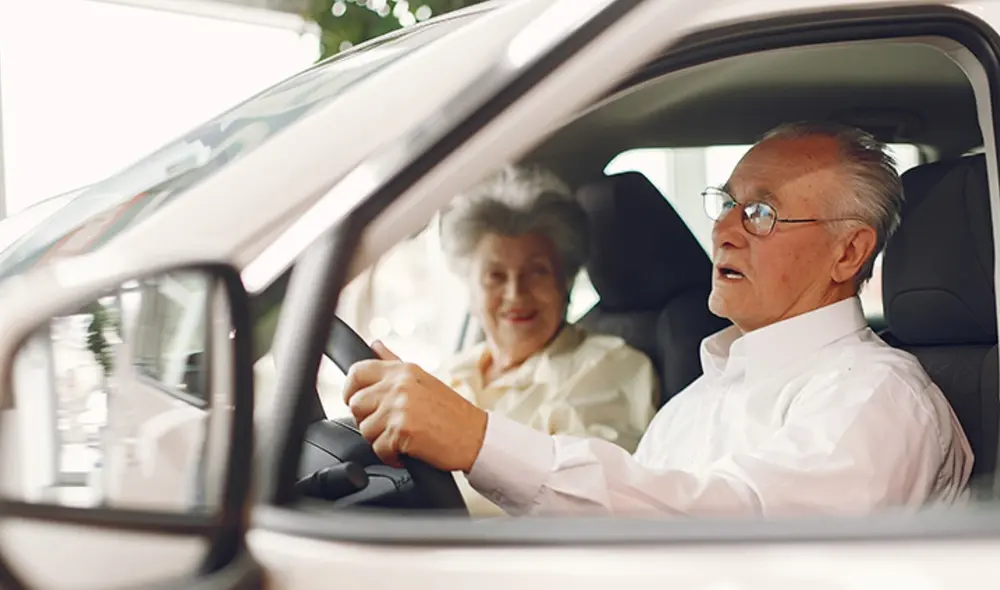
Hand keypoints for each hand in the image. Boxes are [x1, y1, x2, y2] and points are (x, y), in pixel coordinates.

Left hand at [343, 341, 487, 471]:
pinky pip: (378, 449)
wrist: (476, 437)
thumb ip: (394, 362)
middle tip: (388, 426)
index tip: (356, 402)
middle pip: (356, 404)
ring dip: (380, 440)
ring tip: (401, 438)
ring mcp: (400, 407)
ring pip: (365, 429)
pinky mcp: (402, 430)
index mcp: (403, 370)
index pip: (357, 372)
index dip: (350, 390)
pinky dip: (390, 456)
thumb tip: (375, 345)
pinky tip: (405, 451)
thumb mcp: (423, 379)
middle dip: (367, 420)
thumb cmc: (452, 412)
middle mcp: (399, 385)